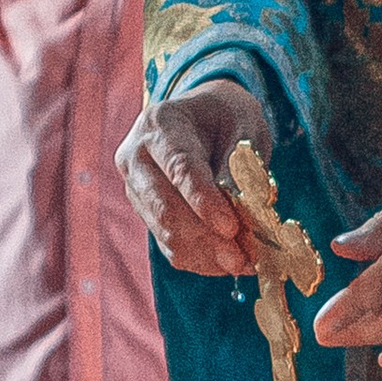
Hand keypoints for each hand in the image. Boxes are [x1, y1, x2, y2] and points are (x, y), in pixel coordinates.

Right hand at [117, 82, 274, 277]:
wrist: (204, 119)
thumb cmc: (226, 117)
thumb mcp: (243, 126)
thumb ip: (242, 163)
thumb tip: (244, 208)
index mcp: (160, 124)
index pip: (179, 168)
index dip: (204, 201)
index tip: (231, 227)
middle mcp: (137, 157)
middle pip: (165, 208)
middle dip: (206, 237)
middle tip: (242, 257)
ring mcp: (137, 190)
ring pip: (166, 233)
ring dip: (206, 254)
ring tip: (243, 263)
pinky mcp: (146, 215)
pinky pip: (170, 247)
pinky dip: (201, 260)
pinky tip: (229, 263)